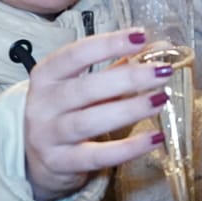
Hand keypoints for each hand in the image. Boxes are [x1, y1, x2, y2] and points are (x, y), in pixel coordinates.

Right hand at [23, 29, 173, 200]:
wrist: (39, 159)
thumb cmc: (67, 112)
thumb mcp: (84, 85)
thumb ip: (118, 67)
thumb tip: (159, 48)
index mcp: (46, 75)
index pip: (76, 54)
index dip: (108, 44)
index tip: (141, 37)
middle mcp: (42, 104)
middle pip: (86, 88)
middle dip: (128, 78)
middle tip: (162, 72)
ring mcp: (48, 136)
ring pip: (89, 121)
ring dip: (130, 109)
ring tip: (160, 100)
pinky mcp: (60, 163)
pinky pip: (97, 156)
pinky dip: (128, 148)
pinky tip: (154, 137)